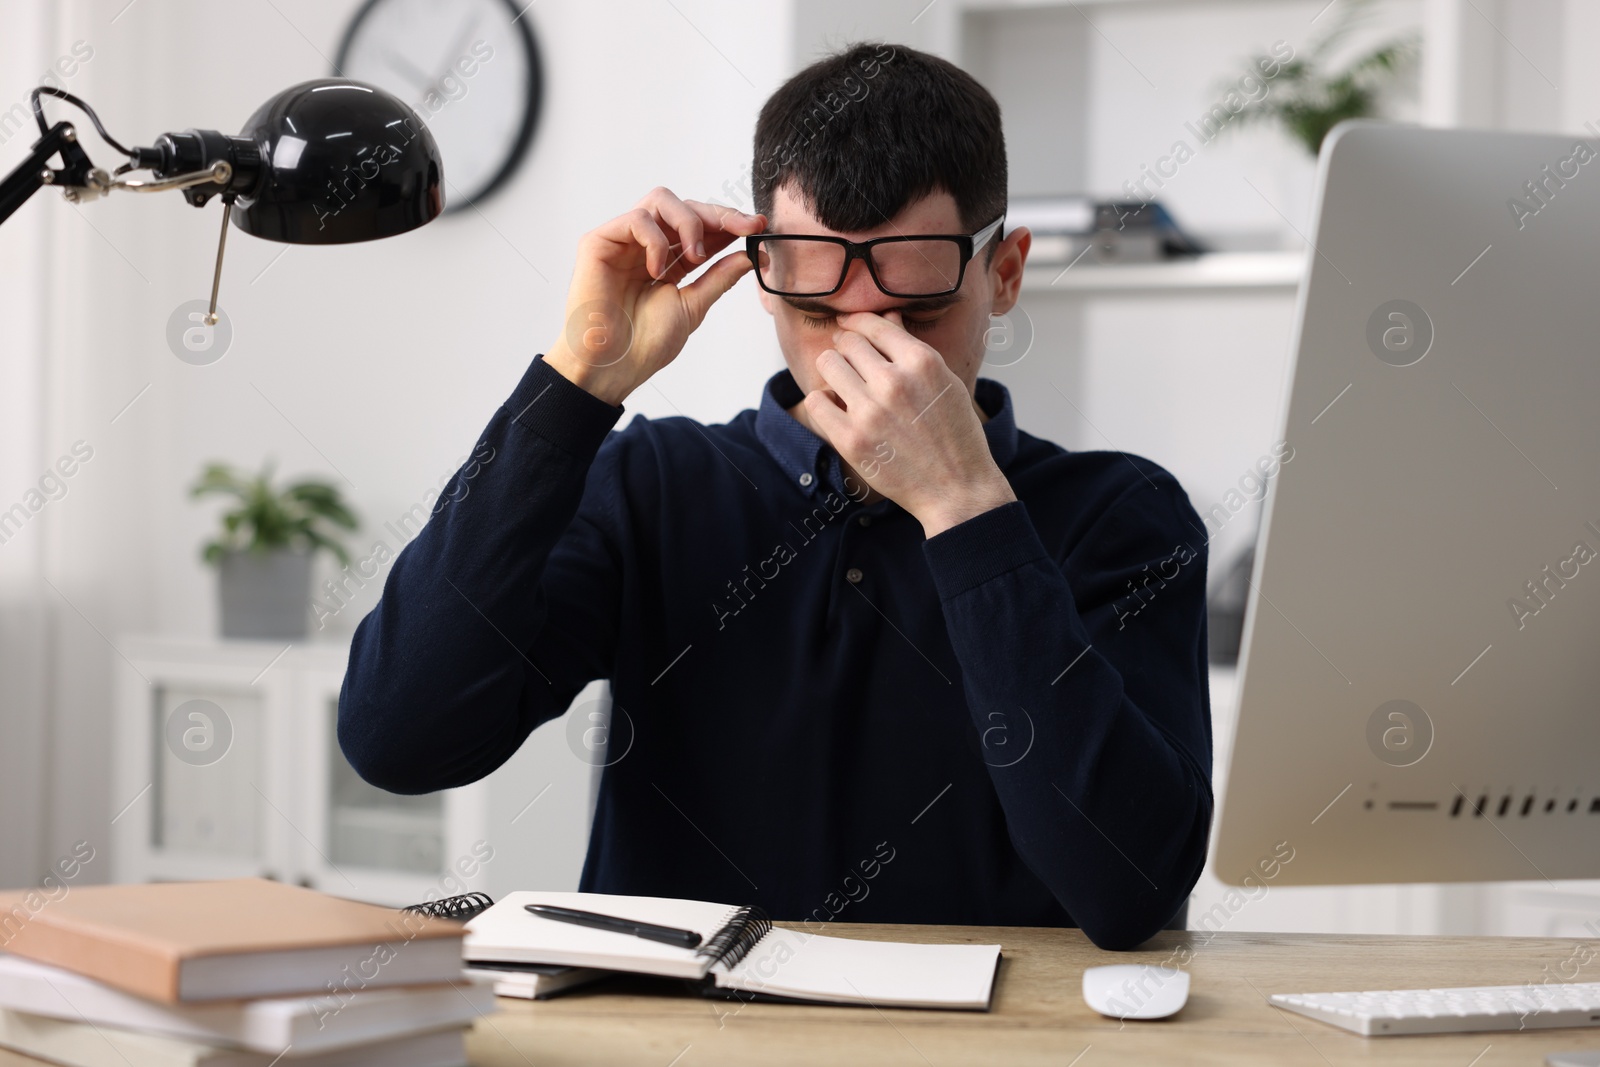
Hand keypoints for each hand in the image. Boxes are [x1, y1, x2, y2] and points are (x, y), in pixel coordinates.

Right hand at [544, 188, 765, 404]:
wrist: (612, 366)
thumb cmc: (644, 344)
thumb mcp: (693, 306)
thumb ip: (719, 278)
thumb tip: (749, 255)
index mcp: (668, 261)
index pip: (701, 228)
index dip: (729, 223)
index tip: (758, 226)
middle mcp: (645, 246)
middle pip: (684, 206)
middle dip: (718, 215)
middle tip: (742, 228)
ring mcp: (622, 241)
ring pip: (661, 201)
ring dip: (689, 222)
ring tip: (696, 257)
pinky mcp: (599, 242)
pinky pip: (635, 219)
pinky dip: (654, 240)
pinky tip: (657, 270)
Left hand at [804, 310, 1016, 536]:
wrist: (956, 487)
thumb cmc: (955, 434)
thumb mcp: (945, 382)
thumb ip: (911, 350)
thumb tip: (886, 317)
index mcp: (921, 362)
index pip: (874, 325)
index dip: (856, 322)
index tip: (848, 325)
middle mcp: (893, 382)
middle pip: (847, 343)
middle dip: (845, 346)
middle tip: (848, 358)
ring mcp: (869, 412)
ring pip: (828, 365)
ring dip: (833, 369)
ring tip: (843, 381)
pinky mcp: (851, 440)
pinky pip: (817, 401)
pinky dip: (823, 399)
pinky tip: (835, 405)